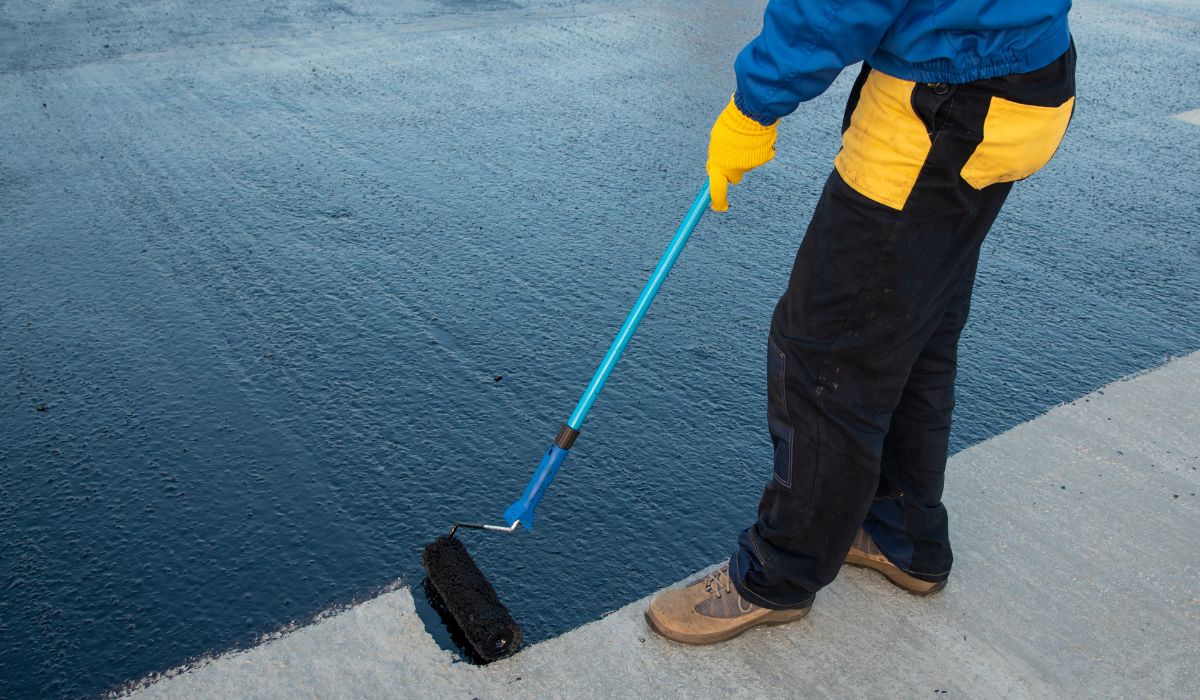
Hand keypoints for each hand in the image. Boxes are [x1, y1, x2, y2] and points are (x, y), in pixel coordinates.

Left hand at [706, 95, 777, 210]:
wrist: (750, 113)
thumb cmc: (729, 125)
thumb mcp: (716, 142)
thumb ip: (717, 157)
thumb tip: (716, 168)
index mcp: (720, 166)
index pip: (717, 190)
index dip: (718, 202)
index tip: (719, 207)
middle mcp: (735, 169)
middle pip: (733, 177)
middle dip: (732, 170)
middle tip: (732, 155)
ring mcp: (751, 164)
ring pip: (746, 165)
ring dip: (744, 155)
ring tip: (743, 138)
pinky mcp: (764, 158)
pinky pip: (759, 156)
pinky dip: (757, 150)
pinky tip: (754, 138)